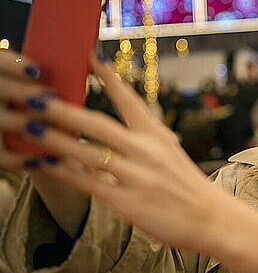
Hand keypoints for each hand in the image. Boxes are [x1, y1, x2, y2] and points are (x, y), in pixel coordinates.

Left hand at [0, 50, 257, 272]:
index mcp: (158, 135)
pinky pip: (89, 183)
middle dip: (64, 110)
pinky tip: (46, 164)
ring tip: (30, 127)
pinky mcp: (129, 203)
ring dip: (56, 140)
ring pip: (89, 152)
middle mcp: (148, 151)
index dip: (109, 77)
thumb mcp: (172, 152)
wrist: (212, 218)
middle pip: (99, 124)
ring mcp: (138, 176)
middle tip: (35, 96)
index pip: (130, 100)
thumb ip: (145, 138)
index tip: (90, 55)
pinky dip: (66, 172)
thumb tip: (116, 127)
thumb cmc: (188, 185)